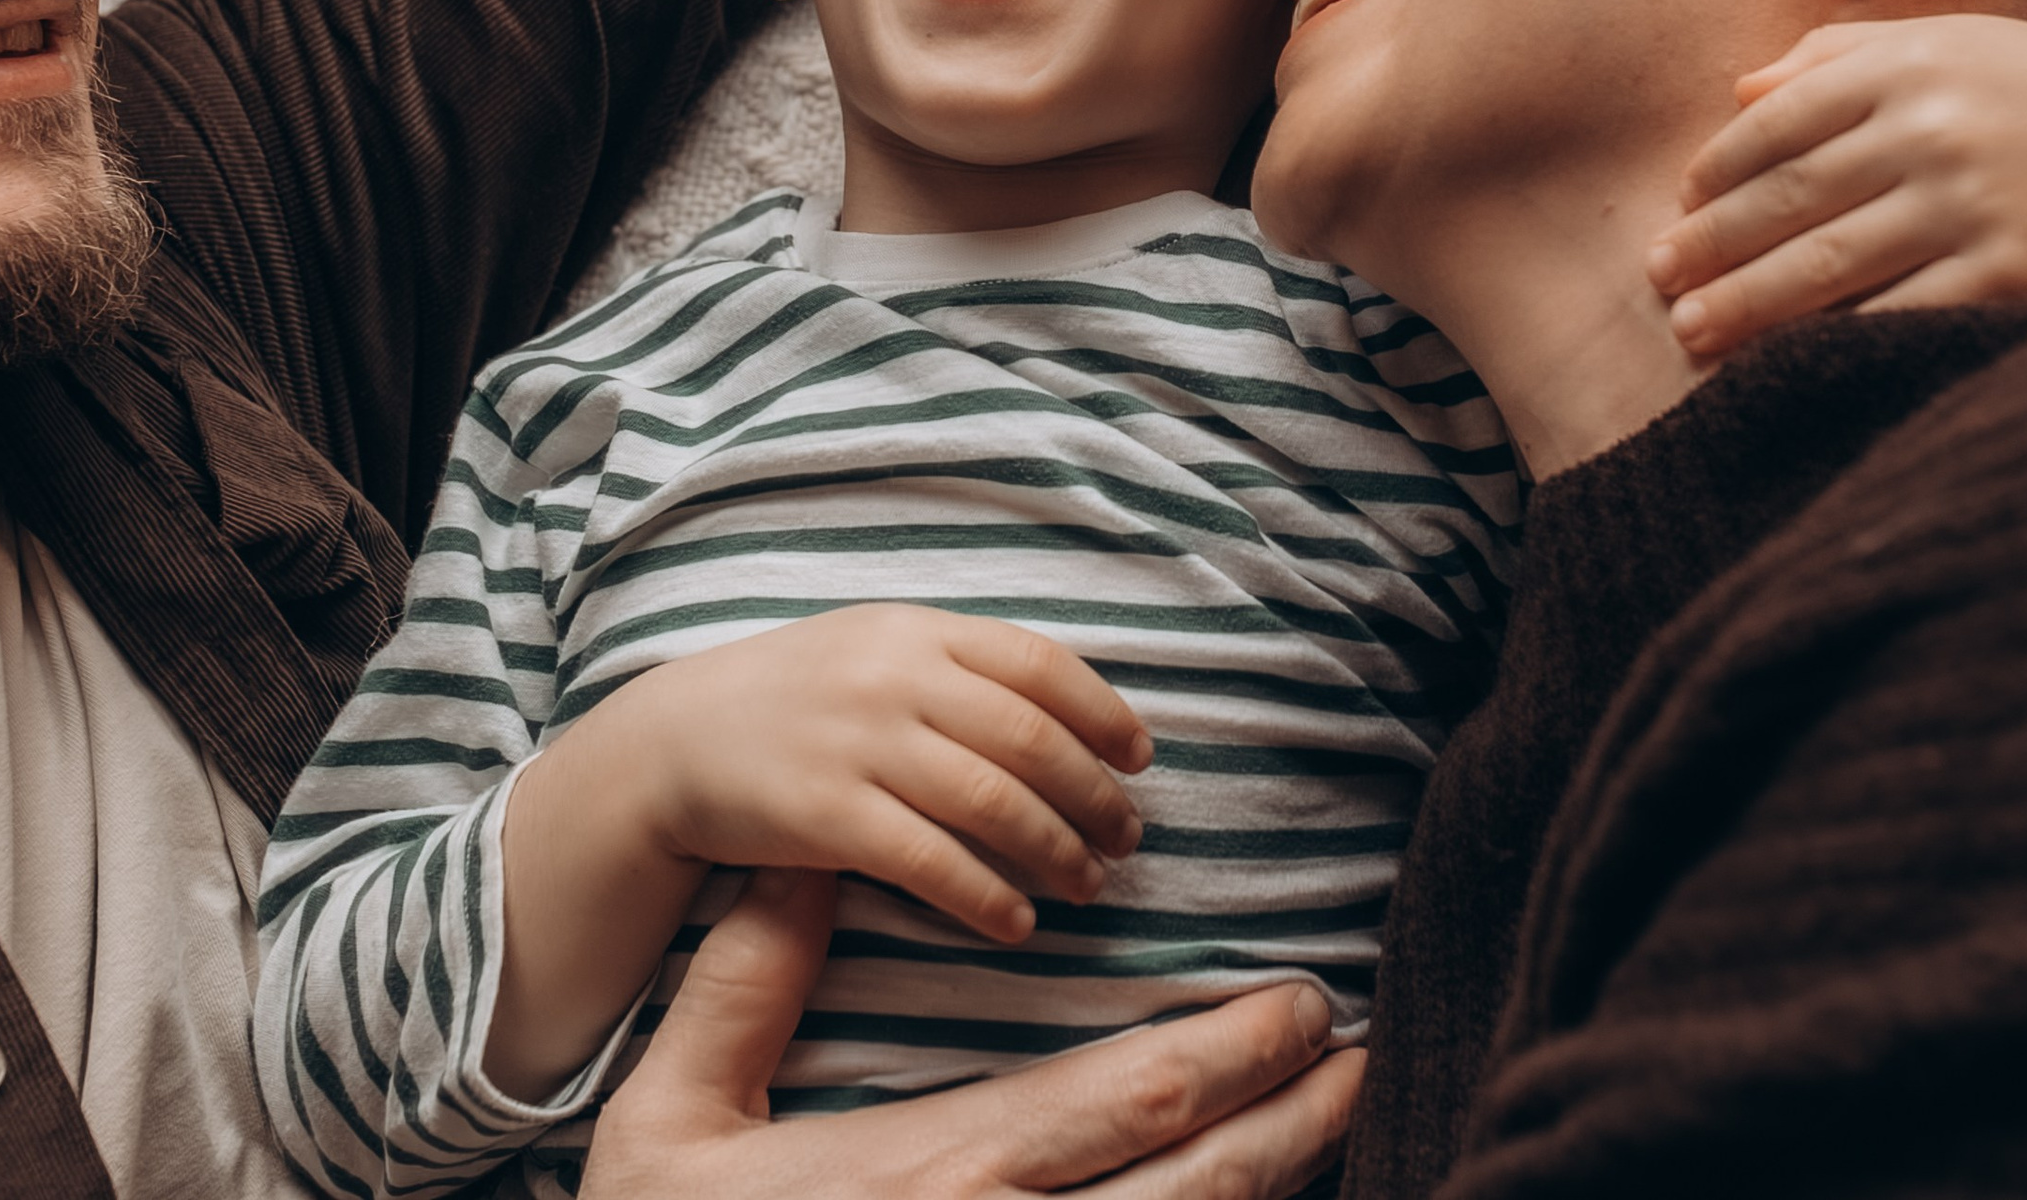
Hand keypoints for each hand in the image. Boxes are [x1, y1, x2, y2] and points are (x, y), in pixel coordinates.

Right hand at [580, 866, 1362, 1199]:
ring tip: (1344, 1112)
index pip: (1126, 1104)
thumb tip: (802, 859)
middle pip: (1197, 1184)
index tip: (1300, 1000)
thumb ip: (742, 987)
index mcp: (936, 1180)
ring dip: (1282, 1181)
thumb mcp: (669, 1122)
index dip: (1230, 1053)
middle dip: (1292, 1113)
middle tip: (1357, 1046)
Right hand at [631, 605, 1150, 935]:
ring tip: (1088, 884)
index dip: (1102, 712)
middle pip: (1029, 738)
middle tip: (1128, 838)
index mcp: (915, 628)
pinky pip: (930, 861)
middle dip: (1094, 795)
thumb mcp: (873, 647)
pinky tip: (1016, 922)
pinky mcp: (826, 814)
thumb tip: (1067, 712)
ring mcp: (859, 743)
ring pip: (992, 802)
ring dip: (1056, 850)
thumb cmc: (795, 698)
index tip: (1140, 759)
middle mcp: (894, 676)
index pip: (1039, 663)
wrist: (672, 741)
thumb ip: (957, 665)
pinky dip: (987, 897)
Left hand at [1647, 16, 2026, 354]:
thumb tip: (1738, 91)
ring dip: (1750, 303)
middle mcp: (1933, 127)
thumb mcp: (1944, 44)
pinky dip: (1838, 338)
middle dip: (1713, 246)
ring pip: (1833, 261)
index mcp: (1905, 63)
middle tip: (1658, 283)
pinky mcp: (2015, 268)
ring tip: (1693, 333)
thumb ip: (1837, 58)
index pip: (1778, 122)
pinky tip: (1789, 359)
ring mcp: (1973, 199)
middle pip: (1792, 198)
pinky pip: (1904, 310)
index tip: (1678, 209)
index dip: (1718, 172)